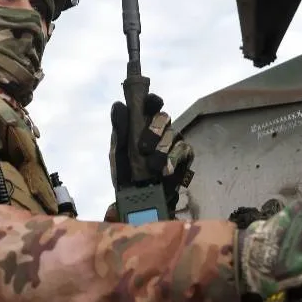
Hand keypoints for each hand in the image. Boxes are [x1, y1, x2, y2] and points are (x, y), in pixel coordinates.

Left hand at [109, 93, 194, 212]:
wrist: (137, 201)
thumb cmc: (126, 173)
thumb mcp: (117, 152)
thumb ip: (119, 129)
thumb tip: (118, 104)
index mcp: (142, 124)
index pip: (150, 105)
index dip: (152, 100)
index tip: (150, 102)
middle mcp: (160, 130)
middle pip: (164, 117)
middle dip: (155, 129)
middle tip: (143, 147)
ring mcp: (173, 143)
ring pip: (174, 134)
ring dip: (162, 149)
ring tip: (152, 166)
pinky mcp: (183, 157)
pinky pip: (184, 150)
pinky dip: (174, 159)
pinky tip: (165, 170)